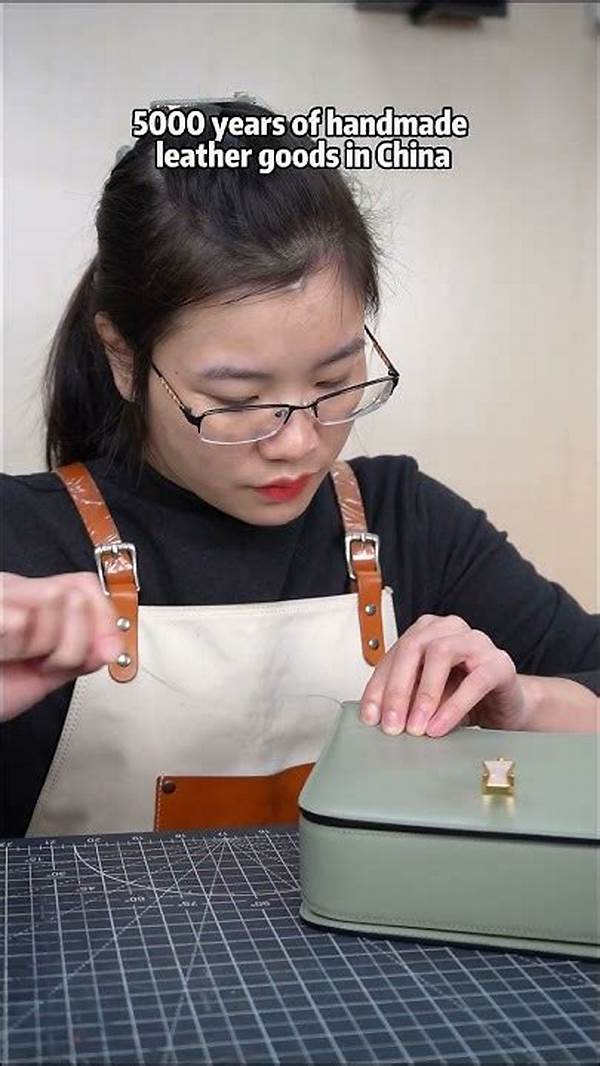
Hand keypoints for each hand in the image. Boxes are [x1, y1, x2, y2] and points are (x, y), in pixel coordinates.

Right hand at [0, 572, 123, 722]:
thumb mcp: (43, 673)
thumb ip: (80, 656)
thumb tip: (114, 646)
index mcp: (30, 598)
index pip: (85, 586)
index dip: (103, 619)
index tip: (105, 651)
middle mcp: (12, 588)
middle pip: (76, 595)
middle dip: (73, 642)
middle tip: (44, 662)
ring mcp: (0, 596)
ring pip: (55, 602)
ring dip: (44, 647)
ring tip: (17, 659)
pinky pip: (19, 619)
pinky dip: (16, 646)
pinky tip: (1, 654)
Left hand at [360, 614, 526, 735]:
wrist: (506, 706)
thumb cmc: (461, 696)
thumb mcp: (425, 698)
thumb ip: (404, 699)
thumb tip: (378, 716)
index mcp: (426, 631)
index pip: (394, 654)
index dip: (379, 686)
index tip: (370, 717)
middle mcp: (449, 628)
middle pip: (413, 647)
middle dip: (397, 689)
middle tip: (391, 725)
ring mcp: (477, 641)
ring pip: (440, 653)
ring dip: (424, 694)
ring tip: (416, 728)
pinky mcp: (500, 662)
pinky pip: (474, 681)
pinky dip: (453, 707)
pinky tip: (439, 727)